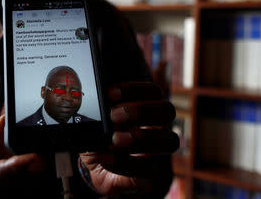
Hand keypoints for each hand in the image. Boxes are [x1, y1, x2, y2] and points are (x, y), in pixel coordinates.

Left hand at [80, 82, 178, 197]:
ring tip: (115, 140)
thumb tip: (90, 105)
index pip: (152, 91)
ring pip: (170, 141)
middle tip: (114, 116)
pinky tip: (107, 159)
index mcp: (144, 107)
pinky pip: (149, 168)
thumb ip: (93, 112)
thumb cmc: (98, 138)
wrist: (97, 168)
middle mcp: (156, 126)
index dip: (135, 89)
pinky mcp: (151, 172)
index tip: (110, 93)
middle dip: (141, 111)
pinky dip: (126, 163)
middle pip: (167, 110)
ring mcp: (157, 149)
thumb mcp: (92, 123)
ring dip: (142, 139)